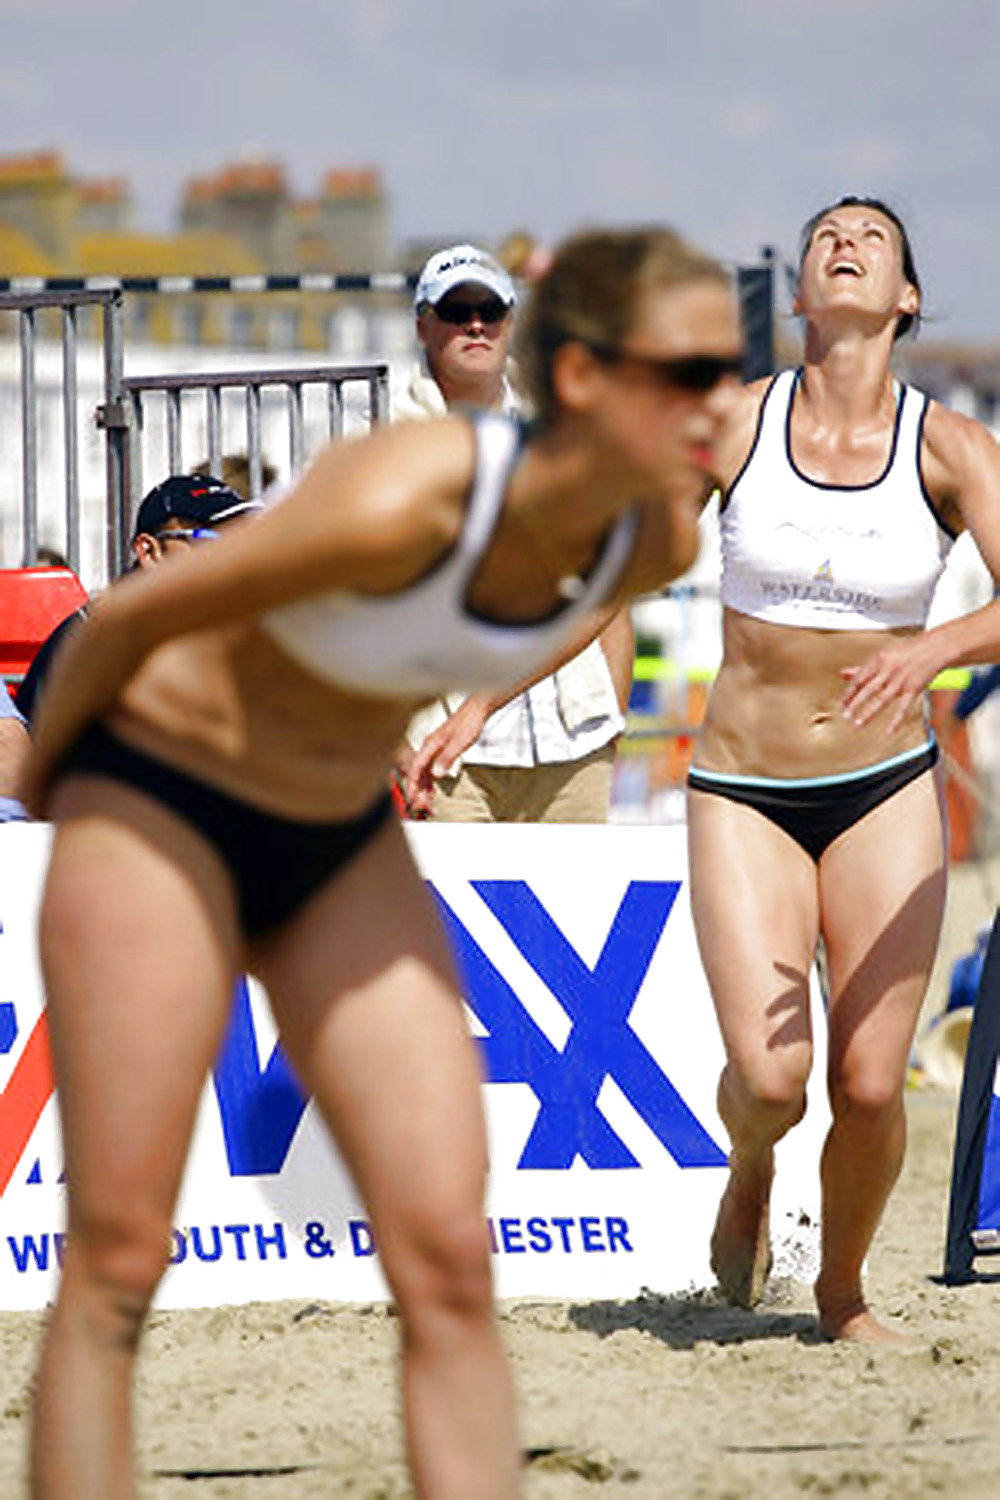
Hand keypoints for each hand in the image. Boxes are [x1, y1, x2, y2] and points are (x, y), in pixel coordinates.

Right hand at [404, 696, 491, 815]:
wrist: (477, 711)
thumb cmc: (469, 722)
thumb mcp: (460, 742)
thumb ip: (447, 758)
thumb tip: (436, 774)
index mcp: (430, 744)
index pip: (416, 767)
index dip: (413, 783)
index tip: (413, 796)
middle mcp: (429, 746)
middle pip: (417, 771)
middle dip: (416, 789)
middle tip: (419, 805)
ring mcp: (434, 748)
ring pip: (423, 771)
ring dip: (423, 787)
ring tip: (426, 802)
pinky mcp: (441, 750)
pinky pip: (430, 768)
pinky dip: (430, 780)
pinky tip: (432, 790)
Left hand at [841, 637, 939, 731]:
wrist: (935, 646)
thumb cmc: (906, 651)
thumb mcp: (883, 655)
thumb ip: (863, 668)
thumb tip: (841, 674)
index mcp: (878, 659)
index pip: (859, 678)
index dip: (848, 692)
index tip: (841, 703)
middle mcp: (889, 669)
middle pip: (868, 689)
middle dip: (854, 703)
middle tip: (844, 715)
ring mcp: (902, 679)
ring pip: (882, 699)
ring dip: (868, 713)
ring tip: (857, 724)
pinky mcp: (915, 687)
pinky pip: (903, 706)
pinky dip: (896, 720)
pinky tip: (889, 732)